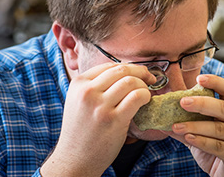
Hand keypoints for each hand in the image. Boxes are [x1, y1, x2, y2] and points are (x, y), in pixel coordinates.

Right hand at [41, 63, 155, 175]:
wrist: (74, 158)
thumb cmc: (80, 131)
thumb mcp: (78, 101)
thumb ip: (94, 86)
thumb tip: (123, 73)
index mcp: (78, 84)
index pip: (109, 66)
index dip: (128, 67)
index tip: (137, 73)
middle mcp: (87, 92)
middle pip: (122, 70)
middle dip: (140, 71)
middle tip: (149, 78)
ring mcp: (100, 106)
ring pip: (131, 81)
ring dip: (144, 85)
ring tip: (146, 94)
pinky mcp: (113, 120)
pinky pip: (136, 97)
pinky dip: (145, 96)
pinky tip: (145, 101)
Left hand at [166, 74, 223, 176]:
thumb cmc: (216, 149)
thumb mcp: (200, 132)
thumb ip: (186, 122)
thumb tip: (160, 115)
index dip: (216, 82)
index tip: (199, 78)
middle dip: (202, 103)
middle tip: (182, 102)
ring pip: (219, 128)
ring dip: (195, 126)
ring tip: (176, 126)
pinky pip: (219, 146)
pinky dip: (201, 141)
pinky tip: (188, 138)